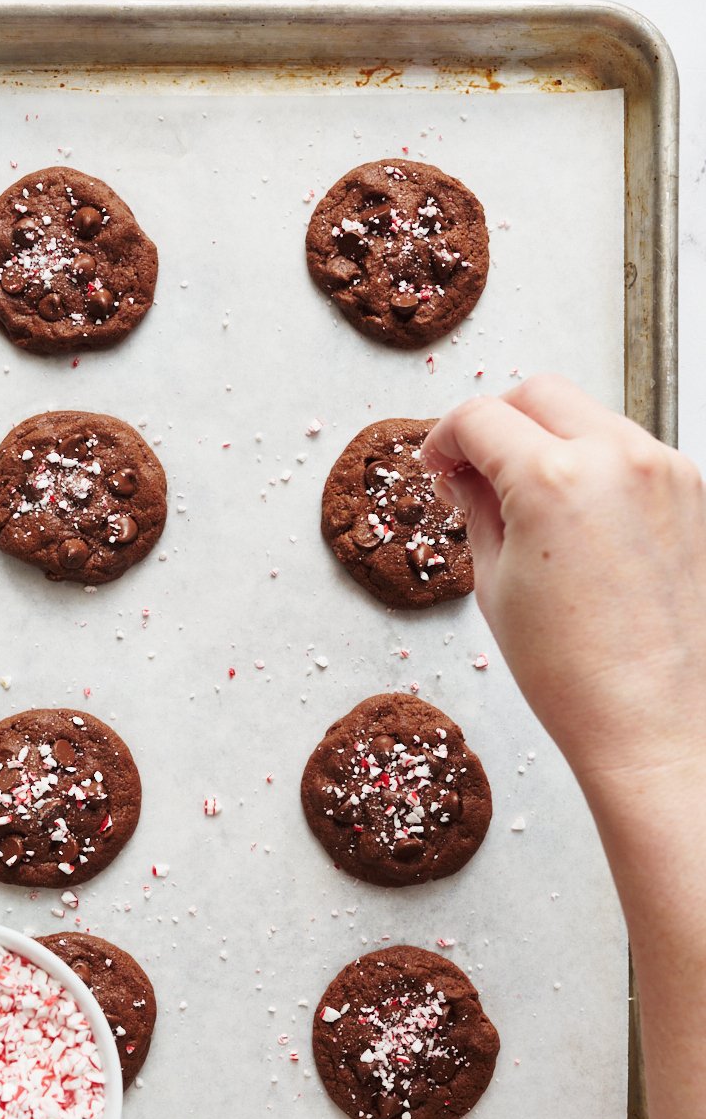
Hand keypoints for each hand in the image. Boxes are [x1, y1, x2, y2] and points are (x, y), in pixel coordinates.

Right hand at [419, 375, 705, 795]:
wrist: (654, 724)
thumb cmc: (574, 675)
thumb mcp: (494, 585)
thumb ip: (479, 509)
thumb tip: (469, 474)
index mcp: (554, 479)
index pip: (481, 418)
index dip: (444, 438)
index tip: (438, 465)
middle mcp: (617, 458)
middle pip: (538, 393)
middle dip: (497, 422)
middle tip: (473, 469)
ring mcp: (664, 469)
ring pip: (588, 415)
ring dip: (547, 438)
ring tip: (525, 501)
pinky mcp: (691, 490)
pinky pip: (628, 450)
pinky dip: (593, 464)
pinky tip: (573, 519)